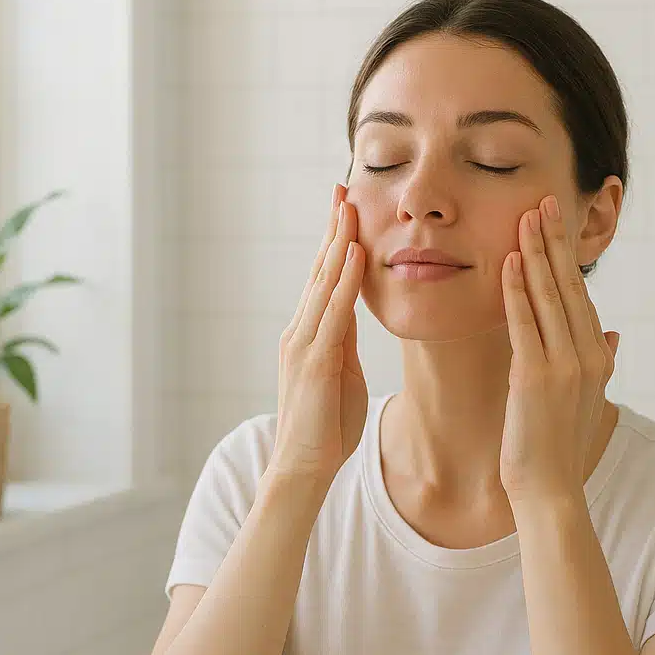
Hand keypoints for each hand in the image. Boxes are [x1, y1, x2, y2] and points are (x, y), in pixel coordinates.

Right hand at [267, 184, 368, 486]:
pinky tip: (353, 253)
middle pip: (319, 270)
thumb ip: (344, 342)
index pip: (323, 280)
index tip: (345, 209)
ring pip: (323, 283)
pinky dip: (343, 280)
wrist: (303, 466)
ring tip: (348, 205)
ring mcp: (304, 344)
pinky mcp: (314, 362)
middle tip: (343, 188)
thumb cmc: (326, 427)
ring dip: (338, 242)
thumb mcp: (341, 373)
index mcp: (309, 335)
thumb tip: (353, 313)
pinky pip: (333, 313)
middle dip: (333, 229)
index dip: (335, 243)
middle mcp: (301, 331)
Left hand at [499, 195, 619, 505]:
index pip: (580, 295)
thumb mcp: (587, 399)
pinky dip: (518, 289)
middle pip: (569, 285)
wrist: (550, 489)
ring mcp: (565, 364)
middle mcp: (588, 354)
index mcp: (599, 356)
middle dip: (556, 240)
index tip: (557, 224)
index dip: (568, 257)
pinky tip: (511, 261)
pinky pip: (525, 322)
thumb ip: (601, 360)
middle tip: (545, 199)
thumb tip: (613, 332)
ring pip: (550, 296)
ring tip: (527, 216)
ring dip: (538, 253)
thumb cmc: (560, 446)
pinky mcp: (537, 376)